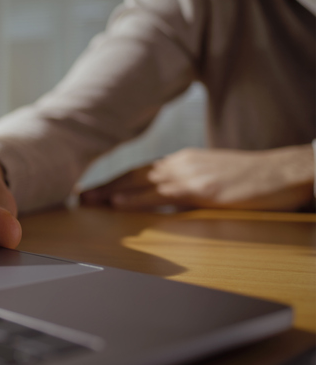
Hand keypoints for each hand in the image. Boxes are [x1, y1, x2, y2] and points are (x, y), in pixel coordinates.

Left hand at [81, 146, 314, 210]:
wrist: (288, 172)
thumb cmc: (254, 180)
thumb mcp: (213, 181)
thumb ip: (186, 188)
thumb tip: (163, 201)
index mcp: (183, 162)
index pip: (140, 172)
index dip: (113, 180)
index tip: (91, 189)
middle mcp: (181, 164)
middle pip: (133, 174)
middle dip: (103, 185)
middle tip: (76, 195)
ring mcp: (190, 174)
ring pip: (141, 182)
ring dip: (110, 191)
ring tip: (85, 200)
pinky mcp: (203, 188)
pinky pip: (162, 193)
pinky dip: (136, 197)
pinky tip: (117, 202)